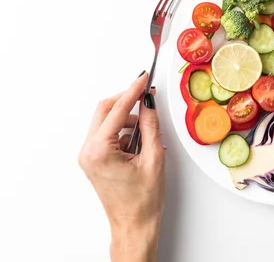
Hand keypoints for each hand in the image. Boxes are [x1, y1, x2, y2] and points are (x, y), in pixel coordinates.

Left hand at [78, 72, 164, 261]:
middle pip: (105, 110)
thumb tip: (149, 104)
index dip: (133, 91)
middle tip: (147, 95)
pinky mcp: (94, 159)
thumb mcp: (154, 158)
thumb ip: (150, 126)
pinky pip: (107, 134)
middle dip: (127, 101)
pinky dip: (124, 131)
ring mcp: (88, 155)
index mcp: (99, 150)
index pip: (116, 109)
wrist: (134, 225)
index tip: (144, 78)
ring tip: (147, 133)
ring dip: (127, 118)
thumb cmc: (142, 201)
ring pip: (106, 121)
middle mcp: (88, 151)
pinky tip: (139, 143)